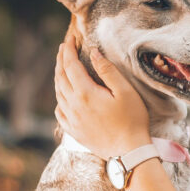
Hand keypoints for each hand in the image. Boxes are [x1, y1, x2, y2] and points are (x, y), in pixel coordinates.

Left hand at [54, 35, 150, 158]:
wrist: (128, 152)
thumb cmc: (132, 120)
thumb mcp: (125, 91)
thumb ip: (107, 70)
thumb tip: (93, 53)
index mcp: (85, 93)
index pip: (70, 65)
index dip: (68, 50)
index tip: (70, 38)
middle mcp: (73, 105)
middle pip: (60, 77)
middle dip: (60, 60)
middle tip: (63, 47)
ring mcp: (72, 120)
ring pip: (58, 93)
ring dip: (59, 77)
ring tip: (62, 67)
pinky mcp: (74, 131)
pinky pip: (60, 111)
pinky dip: (59, 99)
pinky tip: (64, 97)